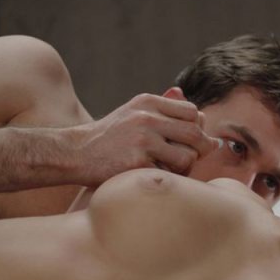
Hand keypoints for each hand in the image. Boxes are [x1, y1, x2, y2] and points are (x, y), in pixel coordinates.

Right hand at [72, 90, 219, 184]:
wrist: (76, 153)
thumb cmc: (112, 138)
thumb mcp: (134, 114)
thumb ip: (165, 112)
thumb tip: (203, 116)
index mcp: (148, 102)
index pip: (192, 112)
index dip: (198, 127)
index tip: (192, 139)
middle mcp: (146, 117)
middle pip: (195, 133)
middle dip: (201, 149)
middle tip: (193, 158)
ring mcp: (142, 140)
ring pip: (187, 156)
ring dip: (184, 167)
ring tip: (169, 167)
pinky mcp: (137, 162)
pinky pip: (171, 174)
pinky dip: (167, 177)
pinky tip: (153, 173)